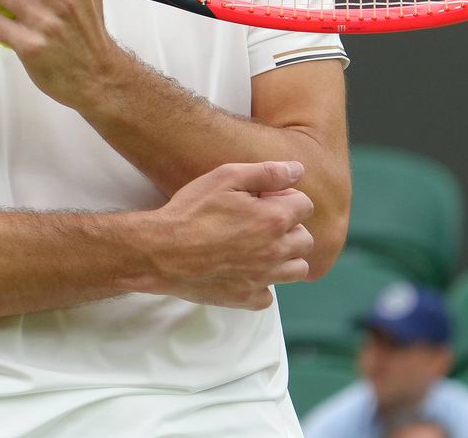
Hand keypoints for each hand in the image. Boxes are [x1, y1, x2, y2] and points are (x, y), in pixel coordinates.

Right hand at [140, 160, 314, 308]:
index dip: (286, 197)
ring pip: (296, 269)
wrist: (162, 251)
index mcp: (274, 220)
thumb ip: (267, 172)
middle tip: (262, 220)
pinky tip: (243, 269)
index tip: (266, 197)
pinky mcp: (246, 298)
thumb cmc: (192, 210)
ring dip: (285, 256)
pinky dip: (262, 283)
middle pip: (305, 239)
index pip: (306, 206)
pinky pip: (270, 294)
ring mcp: (263, 278)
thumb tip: (298, 169)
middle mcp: (276, 252)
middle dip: (290, 226)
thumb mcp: (226, 177)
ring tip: (258, 245)